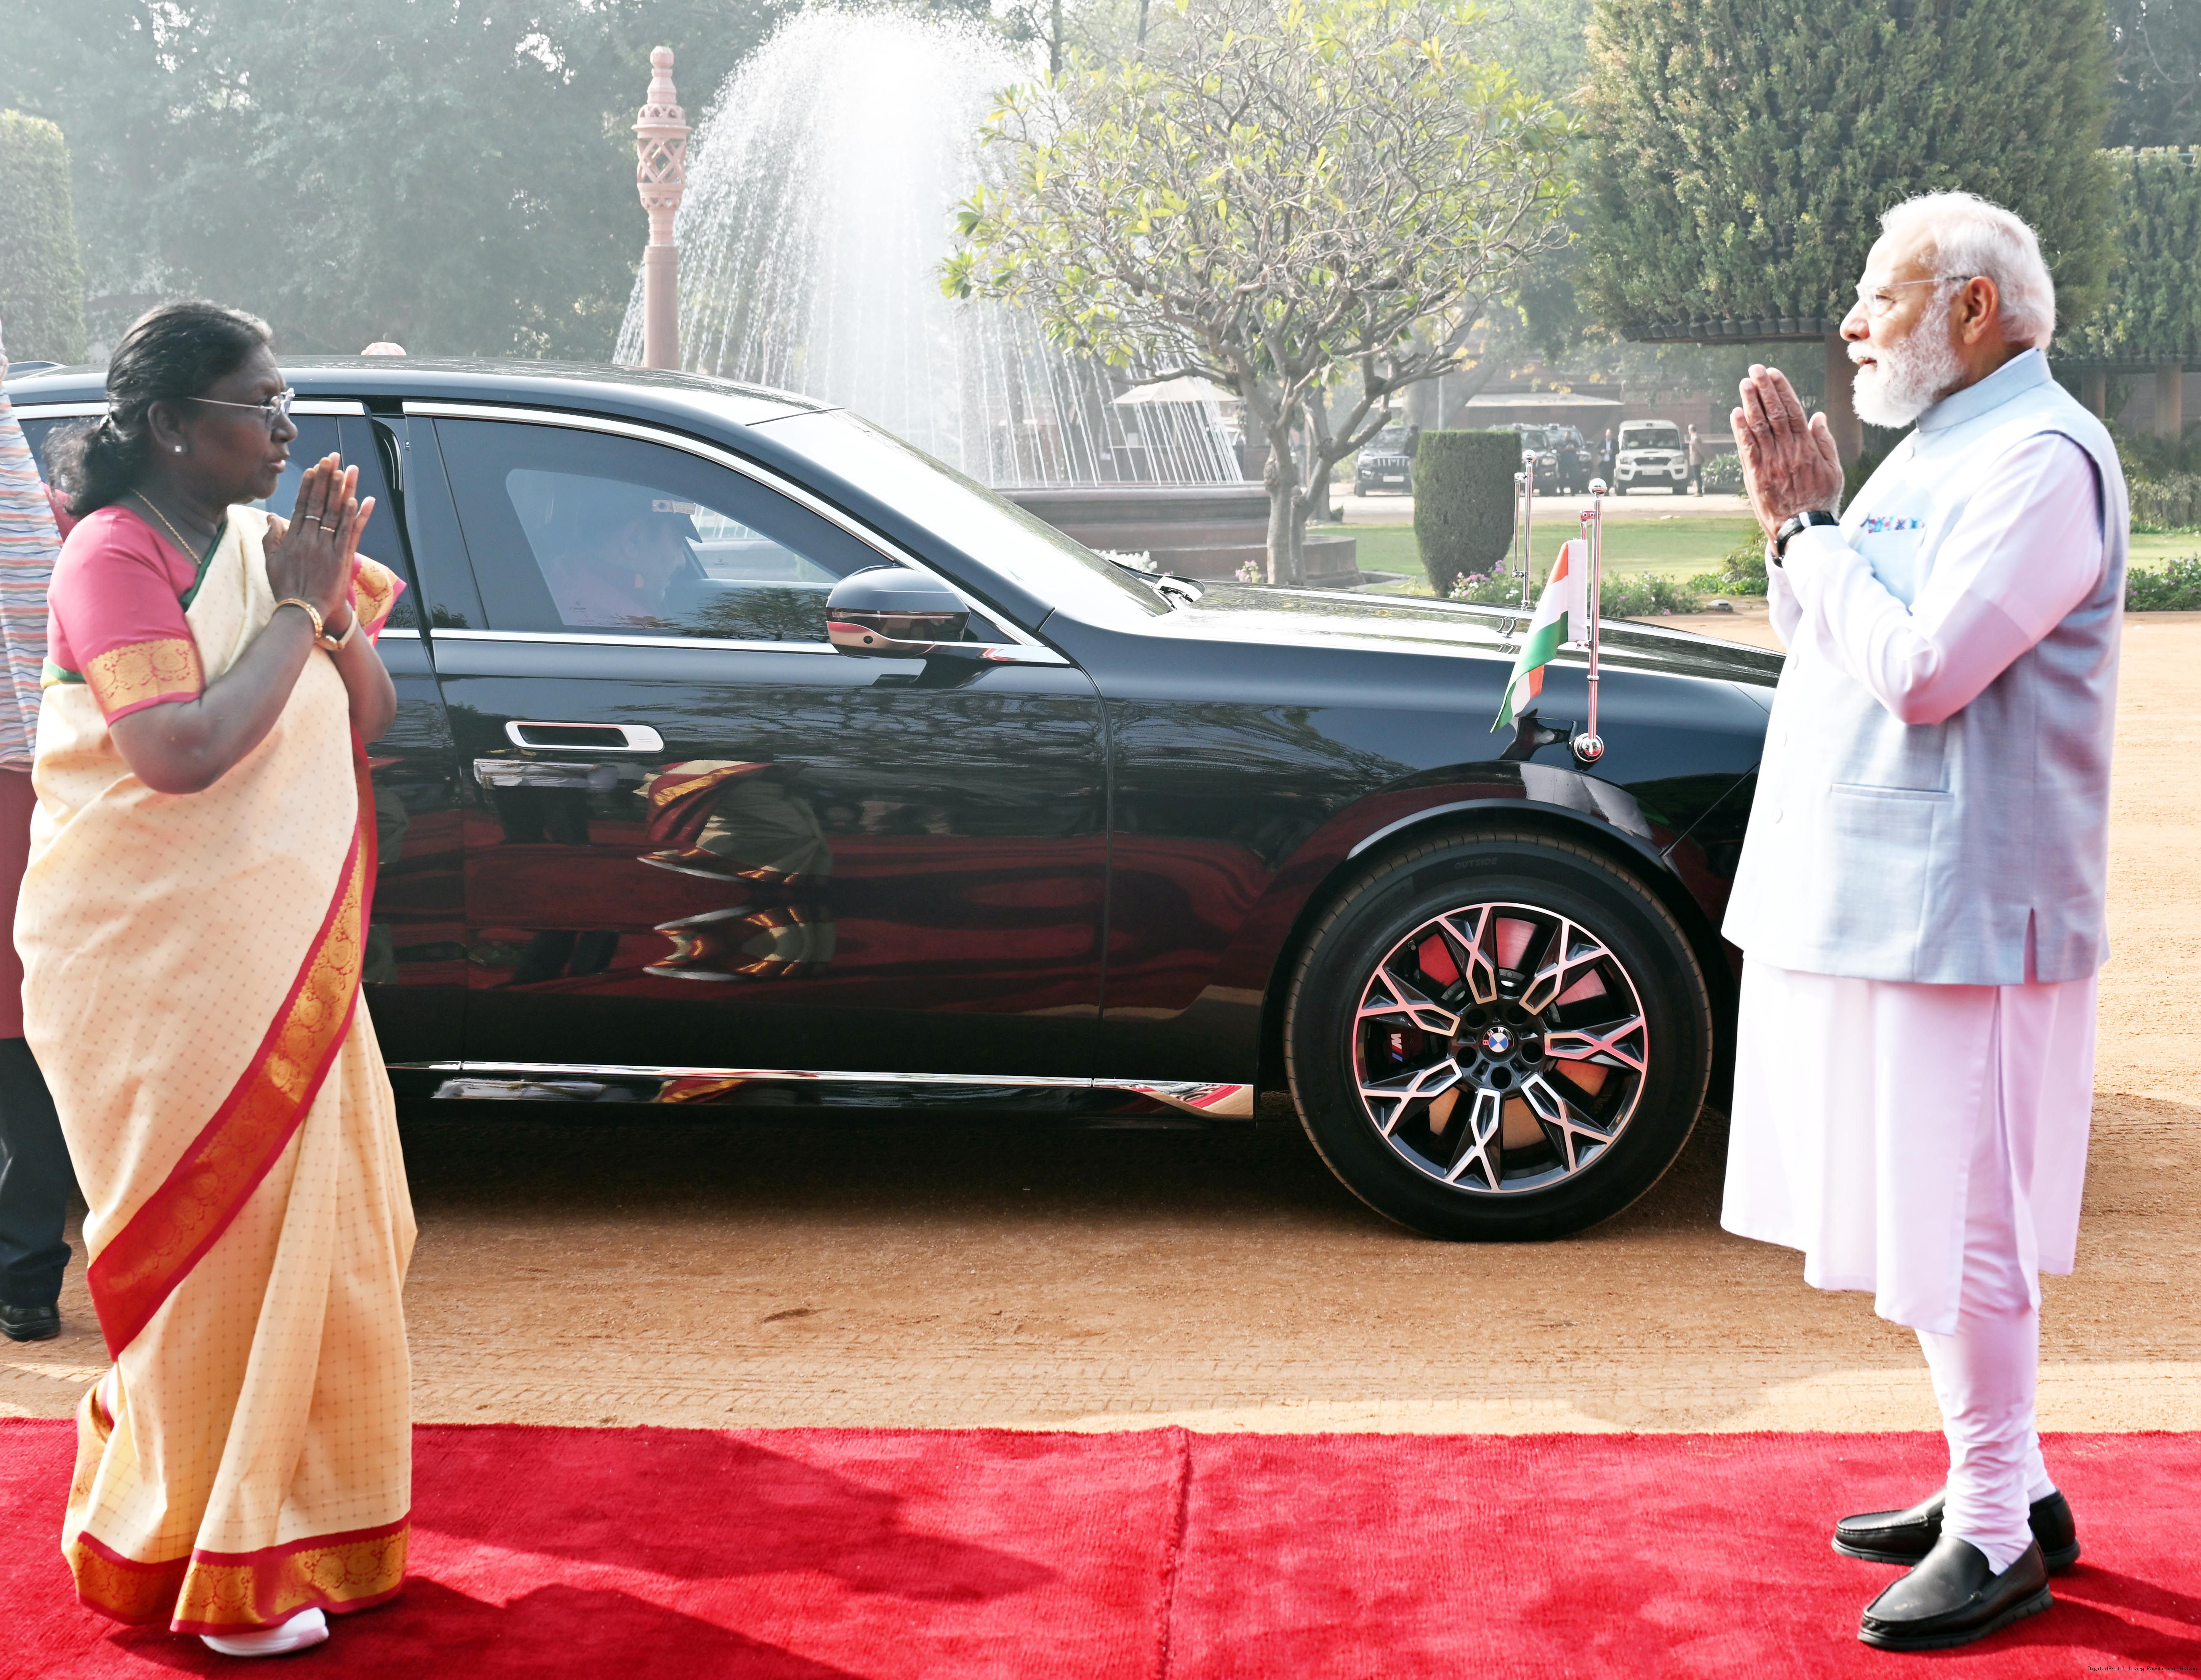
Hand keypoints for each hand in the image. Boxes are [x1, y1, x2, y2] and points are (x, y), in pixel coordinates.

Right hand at [265, 454, 372, 632]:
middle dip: (326, 478)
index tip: (315, 467)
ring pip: (335, 514)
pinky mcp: (341, 559)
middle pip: (319, 503)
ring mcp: (326, 547)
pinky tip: (360, 500)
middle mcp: (309, 538)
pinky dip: (355, 517)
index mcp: (293, 537)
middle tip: (333, 458)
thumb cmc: (287, 587)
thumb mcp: (271, 561)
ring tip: (347, 470)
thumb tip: (271, 517)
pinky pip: (349, 533)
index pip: (302, 504)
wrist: (303, 611)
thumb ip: (271, 537)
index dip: (310, 485)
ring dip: (342, 490)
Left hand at [1730, 364, 1842, 542]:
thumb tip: (1817, 416)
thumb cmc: (1820, 499)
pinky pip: (1748, 448)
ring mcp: (1771, 462)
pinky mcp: (1756, 475)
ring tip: (1744, 384)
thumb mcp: (1833, 469)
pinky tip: (1735, 414)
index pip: (1793, 410)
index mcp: (1808, 447)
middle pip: (1775, 413)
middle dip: (1765, 389)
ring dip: (1751, 403)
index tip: (1775, 373)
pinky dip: (1741, 430)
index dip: (1783, 390)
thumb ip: (1824, 441)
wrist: (1803, 528)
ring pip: (1760, 427)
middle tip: (1755, 369)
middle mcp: (1789, 451)